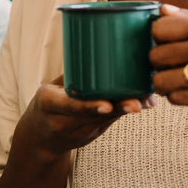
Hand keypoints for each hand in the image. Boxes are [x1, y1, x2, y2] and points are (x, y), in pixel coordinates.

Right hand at [18, 77, 154, 158]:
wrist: (40, 140)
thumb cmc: (47, 104)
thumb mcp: (51, 88)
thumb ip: (73, 74)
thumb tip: (100, 47)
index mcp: (48, 105)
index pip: (69, 106)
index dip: (89, 106)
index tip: (106, 105)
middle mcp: (63, 121)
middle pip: (95, 115)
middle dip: (118, 108)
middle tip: (137, 104)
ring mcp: (80, 131)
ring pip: (108, 119)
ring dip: (128, 108)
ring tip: (147, 99)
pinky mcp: (94, 134)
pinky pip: (112, 120)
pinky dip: (127, 110)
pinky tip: (145, 102)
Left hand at [149, 4, 187, 116]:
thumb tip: (162, 10)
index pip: (159, 29)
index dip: (157, 37)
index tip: (164, 43)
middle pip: (156, 56)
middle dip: (157, 62)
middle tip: (168, 64)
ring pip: (161, 80)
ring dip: (163, 82)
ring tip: (174, 79)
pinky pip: (175, 98)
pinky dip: (176, 96)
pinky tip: (186, 90)